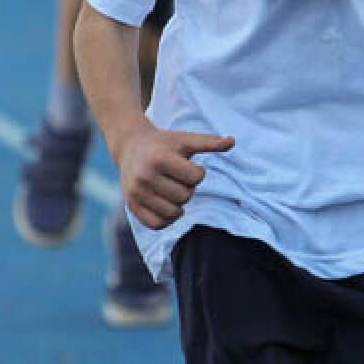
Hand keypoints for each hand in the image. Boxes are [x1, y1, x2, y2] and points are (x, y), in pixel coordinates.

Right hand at [116, 121, 234, 229]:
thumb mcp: (185, 139)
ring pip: (173, 213)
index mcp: (160, 159)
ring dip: (178, 204)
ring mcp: (136, 193)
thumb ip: (209, 142)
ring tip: (172, 190)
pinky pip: (156, 224)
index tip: (188, 166)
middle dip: (187, 188)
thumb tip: (233, 141)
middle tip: (178, 178)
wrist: (130, 146)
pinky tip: (167, 205)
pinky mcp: (131, 205)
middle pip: (185, 196)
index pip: (195, 177)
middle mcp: (145, 176)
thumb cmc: (164, 144)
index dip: (197, 173)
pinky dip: (167, 219)